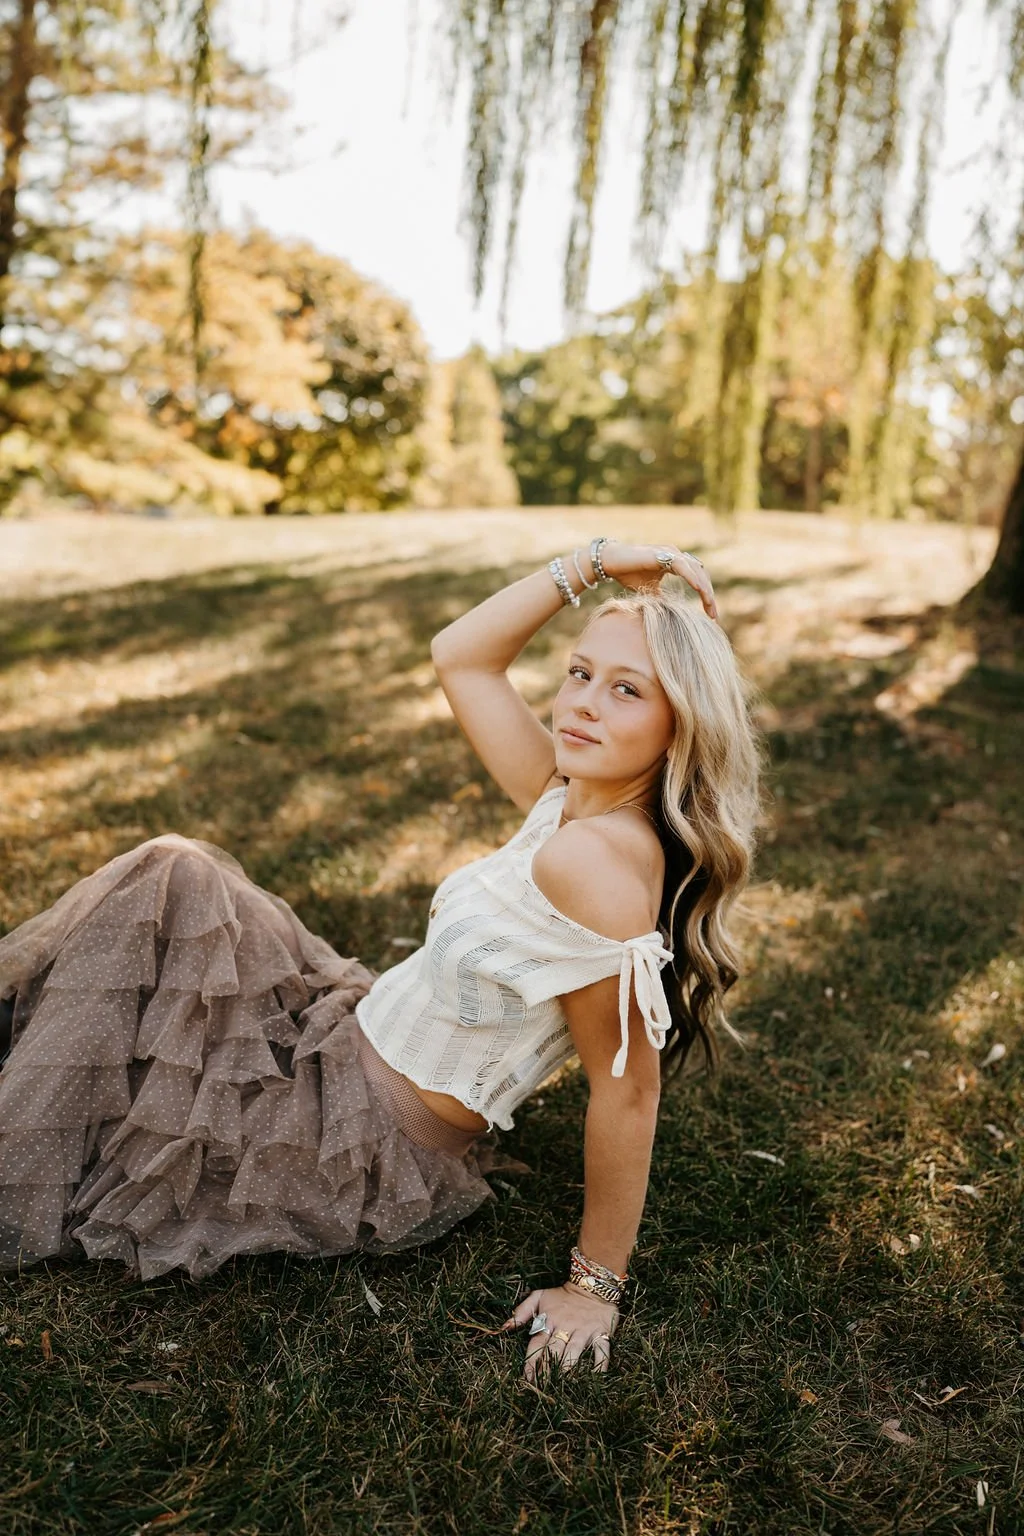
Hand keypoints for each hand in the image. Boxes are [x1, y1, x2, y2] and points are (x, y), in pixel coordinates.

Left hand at [502, 1282, 618, 1380]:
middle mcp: (566, 1326)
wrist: (592, 1284)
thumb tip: (504, 1327)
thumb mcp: (540, 1296)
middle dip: (547, 1370)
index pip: (537, 1343)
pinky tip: (595, 1376)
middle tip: (542, 1387)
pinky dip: (600, 1363)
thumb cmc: (563, 1295)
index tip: (527, 1377)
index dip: (531, 1361)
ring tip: (562, 1384)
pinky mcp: (601, 1332)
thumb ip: (522, 1312)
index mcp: (550, 1320)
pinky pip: (602, 1349)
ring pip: (574, 1351)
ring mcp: (584, 1330)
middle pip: (554, 1351)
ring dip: (568, 1367)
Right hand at [599, 540, 717, 618]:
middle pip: (701, 574)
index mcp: (675, 562)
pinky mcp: (662, 553)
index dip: (706, 595)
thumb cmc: (629, 574)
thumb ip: (662, 598)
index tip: (711, 614)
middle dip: (709, 595)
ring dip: (704, 588)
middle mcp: (676, 555)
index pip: (697, 578)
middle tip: (714, 615)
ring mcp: (670, 552)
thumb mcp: (650, 591)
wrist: (611, 562)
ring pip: (695, 569)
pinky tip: (699, 590)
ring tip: (709, 604)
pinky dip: (692, 577)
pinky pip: (682, 566)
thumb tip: (670, 614)